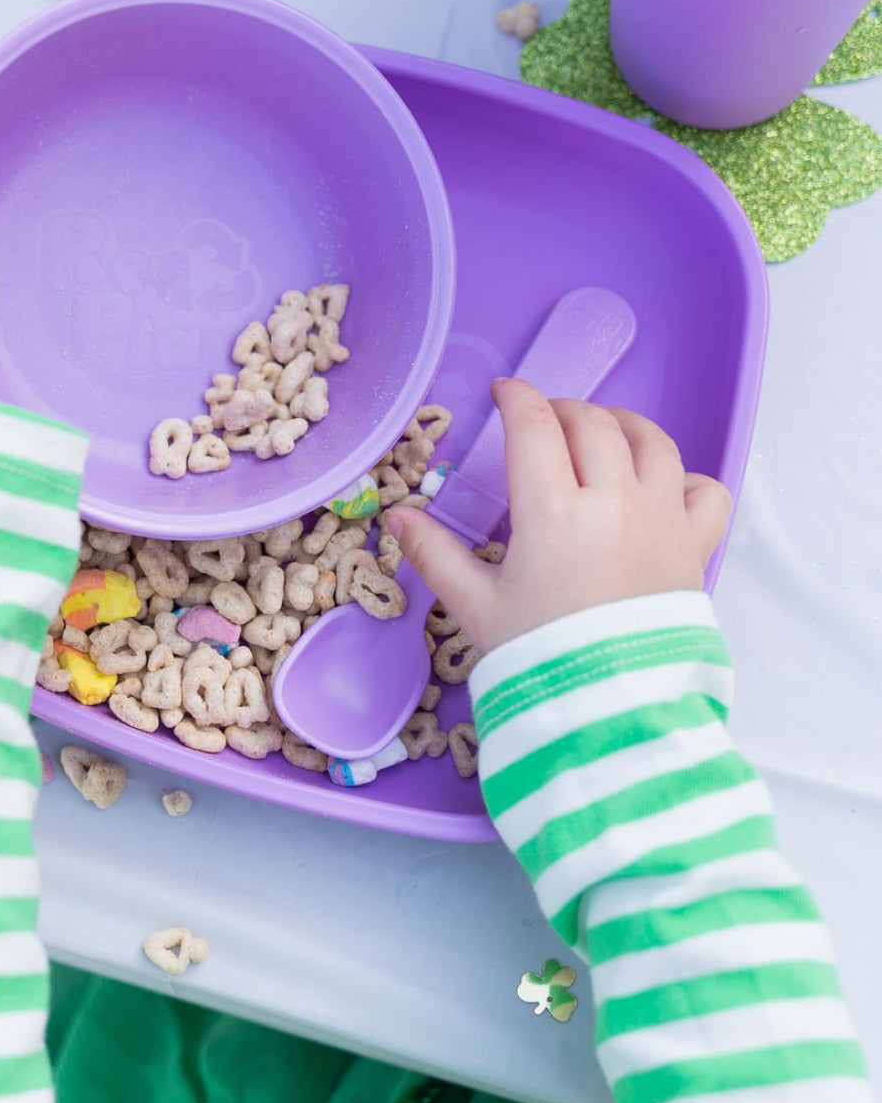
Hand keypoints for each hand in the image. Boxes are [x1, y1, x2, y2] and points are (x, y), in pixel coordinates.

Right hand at [386, 379, 731, 652]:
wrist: (614, 710)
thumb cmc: (541, 657)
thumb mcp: (475, 606)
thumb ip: (434, 555)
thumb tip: (397, 517)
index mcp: (554, 513)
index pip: (535, 425)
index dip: (515, 396)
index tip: (502, 392)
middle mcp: (614, 503)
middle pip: (593, 422)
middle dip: (563, 408)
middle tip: (541, 421)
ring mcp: (662, 520)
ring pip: (652, 441)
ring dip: (621, 425)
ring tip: (600, 433)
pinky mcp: (695, 546)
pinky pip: (704, 488)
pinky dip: (683, 476)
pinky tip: (658, 486)